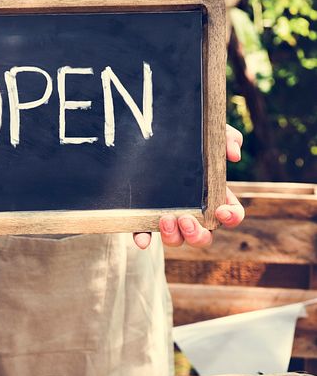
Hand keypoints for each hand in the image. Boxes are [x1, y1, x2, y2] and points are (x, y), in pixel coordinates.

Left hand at [133, 124, 245, 249]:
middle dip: (197, 234)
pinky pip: (146, 235)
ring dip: (174, 237)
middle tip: (185, 219)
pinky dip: (144, 239)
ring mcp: (171, 217)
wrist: (148, 139)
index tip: (221, 212)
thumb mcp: (209, 134)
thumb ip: (226, 137)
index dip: (231, 217)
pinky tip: (142, 240)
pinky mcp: (147, 217)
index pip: (232, 214)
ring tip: (165, 218)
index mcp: (214, 196)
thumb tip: (233, 155)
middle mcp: (195, 212)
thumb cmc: (189, 140)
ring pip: (178, 240)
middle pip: (205, 237)